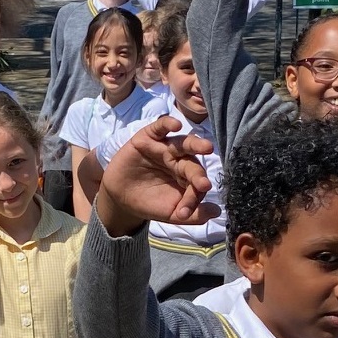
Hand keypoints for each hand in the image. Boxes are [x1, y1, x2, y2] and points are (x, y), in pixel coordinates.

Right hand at [96, 116, 217, 235]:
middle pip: (193, 163)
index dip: (192, 197)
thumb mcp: (171, 214)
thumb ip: (193, 214)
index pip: (196, 184)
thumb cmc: (149, 203)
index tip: (183, 212)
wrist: (120, 198)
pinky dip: (167, 123)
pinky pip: (159, 127)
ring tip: (207, 147)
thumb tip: (217, 212)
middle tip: (205, 184)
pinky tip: (176, 125)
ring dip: (195, 144)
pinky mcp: (147, 138)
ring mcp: (164, 148)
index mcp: (187, 178)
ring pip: (182, 143)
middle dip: (198, 174)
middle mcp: (179, 161)